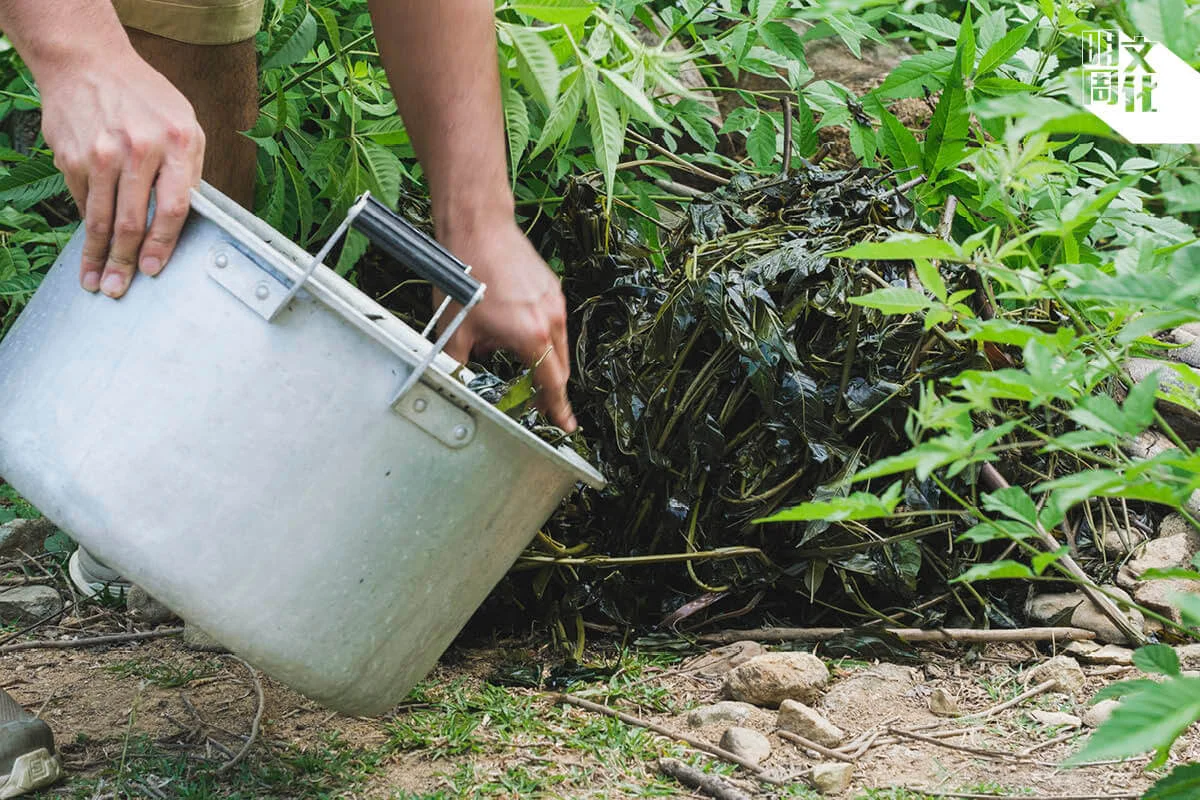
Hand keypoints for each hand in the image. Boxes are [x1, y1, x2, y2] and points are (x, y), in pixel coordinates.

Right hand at [39, 49, 203, 297]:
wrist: (87, 61)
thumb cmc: (145, 98)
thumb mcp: (185, 124)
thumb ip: (188, 170)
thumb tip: (188, 219)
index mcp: (176, 143)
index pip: (174, 208)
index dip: (164, 245)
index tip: (154, 269)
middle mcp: (138, 149)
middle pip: (132, 221)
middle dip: (125, 262)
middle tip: (119, 290)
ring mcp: (100, 154)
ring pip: (100, 219)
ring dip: (98, 256)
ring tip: (96, 281)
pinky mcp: (71, 157)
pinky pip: (83, 203)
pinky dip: (88, 226)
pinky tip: (89, 246)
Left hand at [438, 219, 576, 431]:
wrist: (477, 227)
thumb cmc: (465, 274)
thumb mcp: (455, 329)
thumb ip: (459, 364)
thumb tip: (458, 382)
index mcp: (531, 336)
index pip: (551, 384)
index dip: (557, 408)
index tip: (566, 425)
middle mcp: (550, 319)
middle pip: (559, 367)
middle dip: (547, 387)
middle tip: (533, 401)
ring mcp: (554, 301)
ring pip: (556, 344)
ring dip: (540, 357)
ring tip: (506, 350)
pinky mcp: (550, 286)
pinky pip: (552, 321)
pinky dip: (538, 332)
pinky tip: (510, 324)